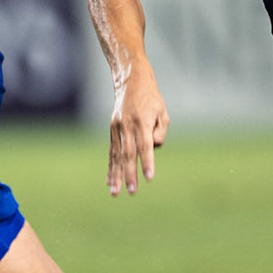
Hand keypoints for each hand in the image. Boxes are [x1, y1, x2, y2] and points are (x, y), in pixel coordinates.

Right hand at [108, 74, 168, 196]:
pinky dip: (110, 167)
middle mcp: (127, 126)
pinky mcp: (112, 130)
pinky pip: (112, 152)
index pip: (146, 146)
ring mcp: (117, 128)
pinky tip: (109, 181)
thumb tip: (153, 149)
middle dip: (130, 174)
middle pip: (129, 154)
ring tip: (115, 193)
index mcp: (142, 121)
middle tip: (132, 191)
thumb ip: (160, 132)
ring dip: (116, 176)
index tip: (149, 177)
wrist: (130, 80)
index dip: (147, 162)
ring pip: (117, 156)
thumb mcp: (163, 112)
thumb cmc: (151, 97)